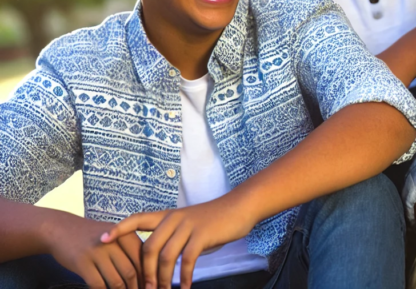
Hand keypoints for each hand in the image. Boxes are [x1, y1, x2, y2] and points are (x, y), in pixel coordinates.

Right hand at [45, 212, 142, 288]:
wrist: (61, 229)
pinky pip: (98, 284)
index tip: (150, 287)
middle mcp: (113, 242)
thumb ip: (130, 250)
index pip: (143, 260)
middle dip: (136, 288)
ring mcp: (97, 252)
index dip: (148, 277)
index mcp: (126, 235)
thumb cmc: (93, 236)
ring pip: (116, 281)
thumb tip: (147, 274)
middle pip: (131, 272)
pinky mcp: (82, 263)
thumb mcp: (115, 236)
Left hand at [101, 197, 256, 288]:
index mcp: (167, 215)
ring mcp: (188, 226)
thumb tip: (158, 258)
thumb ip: (172, 236)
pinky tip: (186, 287)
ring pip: (166, 256)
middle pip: (149, 247)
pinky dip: (185, 276)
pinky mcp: (202, 235)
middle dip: (145, 272)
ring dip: (164, 278)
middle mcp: (174, 219)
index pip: (137, 218)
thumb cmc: (213, 218)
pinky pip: (187, 259)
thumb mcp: (188, 223)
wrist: (239, 207)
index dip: (119, 228)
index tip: (102, 240)